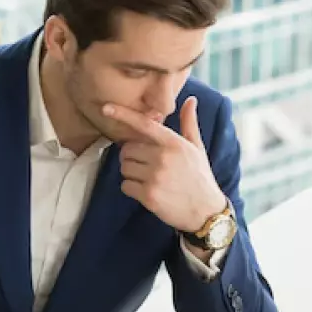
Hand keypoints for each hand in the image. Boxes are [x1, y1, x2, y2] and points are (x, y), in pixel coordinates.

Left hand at [104, 97, 225, 232]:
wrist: (205, 212)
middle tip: (145, 166)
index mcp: (173, 143)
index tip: (106, 108)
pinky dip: (131, 189)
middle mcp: (163, 157)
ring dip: (131, 174)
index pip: (144, 124)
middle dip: (131, 157)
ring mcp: (155, 177)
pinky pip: (125, 186)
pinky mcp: (148, 195)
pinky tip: (146, 191)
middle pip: (127, 149)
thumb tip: (190, 100)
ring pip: (124, 168)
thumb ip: (189, 123)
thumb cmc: (199, 177)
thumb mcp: (197, 148)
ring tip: (149, 179)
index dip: (123, 115)